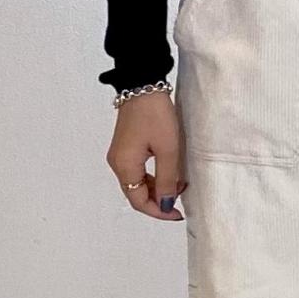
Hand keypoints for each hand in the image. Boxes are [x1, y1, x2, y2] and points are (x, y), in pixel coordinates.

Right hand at [107, 88, 186, 220]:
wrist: (143, 84)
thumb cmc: (155, 115)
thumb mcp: (168, 149)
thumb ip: (167, 179)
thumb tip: (167, 204)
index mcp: (124, 166)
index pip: (138, 201)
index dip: (159, 211)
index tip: (178, 213)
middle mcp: (117, 164)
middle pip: (135, 194)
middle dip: (158, 200)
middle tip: (181, 199)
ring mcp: (120, 155)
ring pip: (137, 183)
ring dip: (157, 188)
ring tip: (178, 184)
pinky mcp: (125, 147)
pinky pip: (137, 171)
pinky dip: (152, 177)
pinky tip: (168, 173)